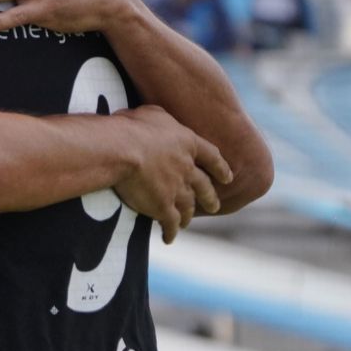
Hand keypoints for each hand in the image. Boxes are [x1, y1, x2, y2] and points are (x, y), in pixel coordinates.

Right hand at [114, 105, 232, 243]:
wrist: (122, 149)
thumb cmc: (132, 126)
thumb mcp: (152, 113)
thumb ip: (163, 120)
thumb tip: (158, 122)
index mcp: (188, 144)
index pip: (211, 157)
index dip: (220, 168)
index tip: (228, 177)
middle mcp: (187, 168)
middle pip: (203, 187)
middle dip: (210, 198)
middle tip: (214, 207)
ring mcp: (177, 190)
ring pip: (188, 207)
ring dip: (188, 216)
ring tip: (186, 223)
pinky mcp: (163, 207)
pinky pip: (170, 223)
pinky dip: (170, 231)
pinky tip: (168, 238)